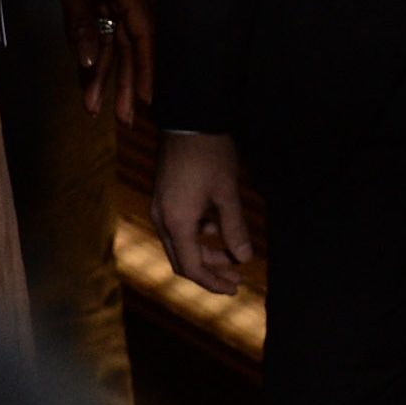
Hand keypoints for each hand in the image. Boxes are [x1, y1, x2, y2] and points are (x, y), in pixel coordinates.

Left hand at [42, 0, 152, 122]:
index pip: (142, 36)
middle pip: (126, 47)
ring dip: (100, 76)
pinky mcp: (86, 1)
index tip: (148, 99)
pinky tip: (83, 82)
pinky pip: (90, 36)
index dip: (147, 68)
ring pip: (107, 45)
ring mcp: (103, 0)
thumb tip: (91, 63)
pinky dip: (86, 58)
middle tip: (124, 120)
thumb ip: (81, 25)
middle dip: (125, 83)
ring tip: (92, 109)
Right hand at [152, 130, 253, 296]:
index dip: (213, 282)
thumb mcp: (227, 193)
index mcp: (176, 223)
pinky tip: (219, 225)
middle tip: (236, 277)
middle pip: (183, 259)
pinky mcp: (164, 194)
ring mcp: (161, 206)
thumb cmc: (209, 154)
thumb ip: (235, 228)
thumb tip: (245, 258)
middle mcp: (162, 219)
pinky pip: (179, 225)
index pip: (192, 268)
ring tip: (233, 252)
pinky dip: (199, 232)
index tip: (234, 287)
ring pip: (181, 242)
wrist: (188, 117)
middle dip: (210, 271)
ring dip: (205, 250)